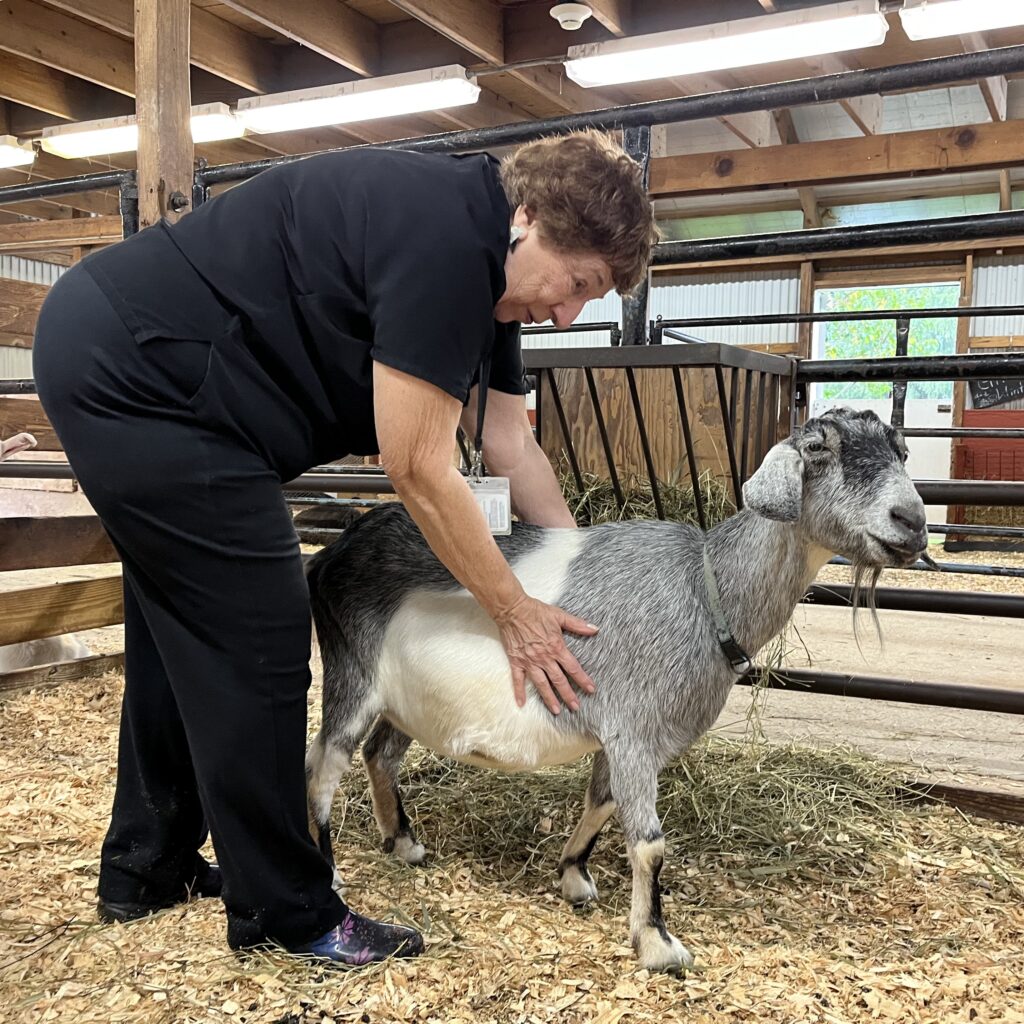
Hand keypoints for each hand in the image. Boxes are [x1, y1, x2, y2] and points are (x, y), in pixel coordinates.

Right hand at [494, 596, 597, 713]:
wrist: (512, 609)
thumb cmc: (535, 611)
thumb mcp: (559, 615)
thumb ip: (578, 624)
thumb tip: (595, 630)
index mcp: (556, 647)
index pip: (573, 668)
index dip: (583, 679)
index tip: (591, 690)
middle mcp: (544, 658)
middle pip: (559, 680)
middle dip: (568, 695)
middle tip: (576, 707)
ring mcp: (529, 662)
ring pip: (541, 684)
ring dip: (549, 698)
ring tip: (556, 710)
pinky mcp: (516, 661)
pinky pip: (518, 680)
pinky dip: (519, 692)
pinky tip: (522, 703)